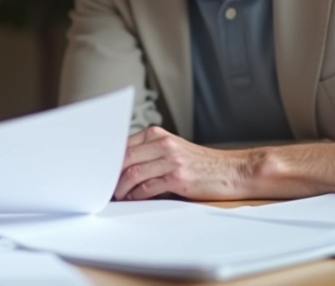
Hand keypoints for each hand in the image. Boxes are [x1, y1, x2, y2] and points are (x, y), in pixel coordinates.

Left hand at [113, 127, 256, 200]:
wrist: (233, 170)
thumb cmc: (202, 164)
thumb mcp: (173, 150)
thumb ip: (148, 154)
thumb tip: (120, 169)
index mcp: (158, 135)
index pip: (123, 145)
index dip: (109, 161)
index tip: (100, 171)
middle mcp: (163, 144)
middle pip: (124, 158)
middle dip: (110, 175)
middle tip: (104, 187)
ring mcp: (171, 160)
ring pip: (132, 174)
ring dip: (121, 189)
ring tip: (117, 196)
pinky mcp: (178, 178)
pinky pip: (147, 188)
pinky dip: (136, 195)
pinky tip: (133, 199)